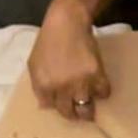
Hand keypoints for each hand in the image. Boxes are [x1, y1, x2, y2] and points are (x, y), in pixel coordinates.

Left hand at [28, 1, 110, 121]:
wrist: (67, 23)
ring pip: (87, 110)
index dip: (58, 106)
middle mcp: (61, 88)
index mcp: (43, 85)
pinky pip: (103, 94)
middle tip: (78, 111)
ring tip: (90, 105)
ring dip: (88, 110)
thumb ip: (38, 86)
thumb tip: (45, 106)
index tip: (64, 105)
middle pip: (69, 113)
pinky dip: (102, 92)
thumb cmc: (48, 41)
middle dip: (74, 114)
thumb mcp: (34, 64)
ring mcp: (80, 83)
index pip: (52, 107)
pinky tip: (98, 85)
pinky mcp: (97, 76)